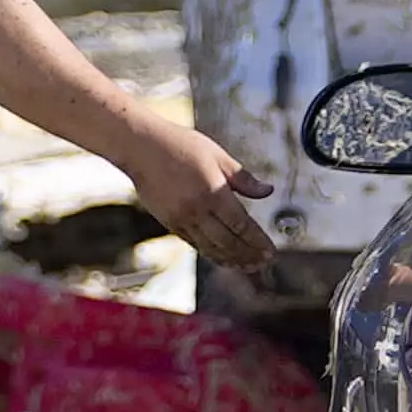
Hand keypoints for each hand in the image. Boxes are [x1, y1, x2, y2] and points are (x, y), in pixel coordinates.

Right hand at [125, 120, 279, 272]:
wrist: (140, 148)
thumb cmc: (180, 145)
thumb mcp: (217, 155)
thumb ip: (244, 178)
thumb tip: (268, 191)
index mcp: (213, 192)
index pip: (242, 225)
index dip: (258, 241)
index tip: (271, 251)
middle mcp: (197, 210)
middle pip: (228, 242)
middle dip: (248, 255)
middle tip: (264, 263)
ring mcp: (181, 219)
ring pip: (211, 248)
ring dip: (232, 260)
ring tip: (247, 266)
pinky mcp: (170, 223)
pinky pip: (195, 244)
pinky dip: (211, 254)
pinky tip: (223, 257)